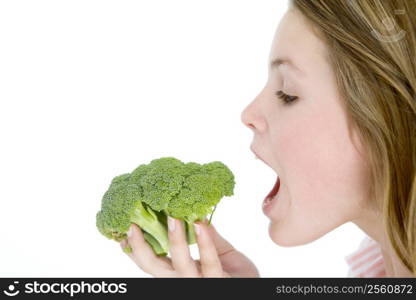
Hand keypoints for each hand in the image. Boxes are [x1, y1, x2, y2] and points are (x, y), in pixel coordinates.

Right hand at [120, 218, 259, 276]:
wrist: (255, 287)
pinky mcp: (218, 284)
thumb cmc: (233, 271)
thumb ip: (205, 235)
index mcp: (178, 271)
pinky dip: (205, 242)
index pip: (150, 262)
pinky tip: (202, 224)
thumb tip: (194, 211)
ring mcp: (199, 284)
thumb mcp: (216, 249)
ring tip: (172, 217)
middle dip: (140, 248)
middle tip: (133, 224)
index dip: (133, 250)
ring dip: (175, 240)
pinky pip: (209, 263)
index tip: (121, 231)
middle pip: (154, 268)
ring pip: (179, 265)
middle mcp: (183, 280)